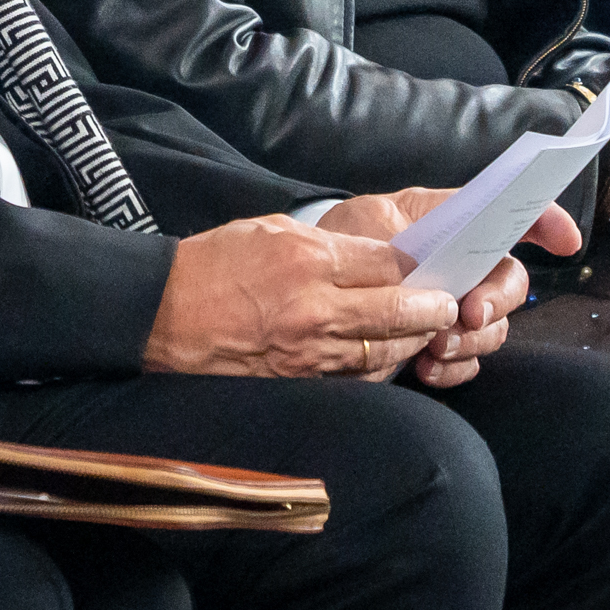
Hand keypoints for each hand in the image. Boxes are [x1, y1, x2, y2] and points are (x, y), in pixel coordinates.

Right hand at [142, 213, 458, 377]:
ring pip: (386, 348)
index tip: (432, 267)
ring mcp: (309, 350)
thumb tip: (376, 256)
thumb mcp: (269, 231)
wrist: (160, 312)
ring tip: (425, 330)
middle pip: (401, 310)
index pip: (390, 264)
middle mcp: (316, 307)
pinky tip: (385, 355)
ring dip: (412, 339)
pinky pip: (358, 376)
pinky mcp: (300, 378)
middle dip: (433, 307)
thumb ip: (327, 245)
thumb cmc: (212, 265)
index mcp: (308, 260)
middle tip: (449, 303)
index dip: (419, 267)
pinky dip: (379, 366)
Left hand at [297, 188, 576, 387]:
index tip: (565, 241)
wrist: (311, 286)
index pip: (510, 218)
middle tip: (470, 313)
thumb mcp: (367, 219)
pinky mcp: (440, 344)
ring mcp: (456, 308)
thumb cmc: (341, 240)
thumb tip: (434, 262)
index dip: (544, 223)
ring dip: (472, 340)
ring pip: (493, 328)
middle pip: (510, 282)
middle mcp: (465, 267)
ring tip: (436, 345)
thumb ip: (407, 231)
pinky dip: (453, 368)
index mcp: (452, 225)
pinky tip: (426, 367)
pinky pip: (467, 362)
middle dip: (499, 300)